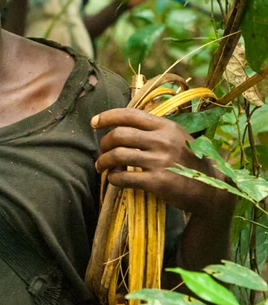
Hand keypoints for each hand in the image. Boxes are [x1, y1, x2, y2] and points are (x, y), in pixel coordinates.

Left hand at [91, 108, 233, 218]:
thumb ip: (156, 130)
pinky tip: (113, 180)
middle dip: (103, 143)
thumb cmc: (190, 162)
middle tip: (101, 152)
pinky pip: (123, 178)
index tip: (94, 122)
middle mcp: (162, 140)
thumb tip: (125, 125)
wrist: (210, 190)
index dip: (107, 116)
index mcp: (166, 126)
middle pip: (118, 135)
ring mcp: (160, 160)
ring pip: (117, 156)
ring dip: (103, 162)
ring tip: (101, 167)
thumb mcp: (178, 138)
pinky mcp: (157, 181)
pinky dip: (113, 178)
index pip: (130, 114)